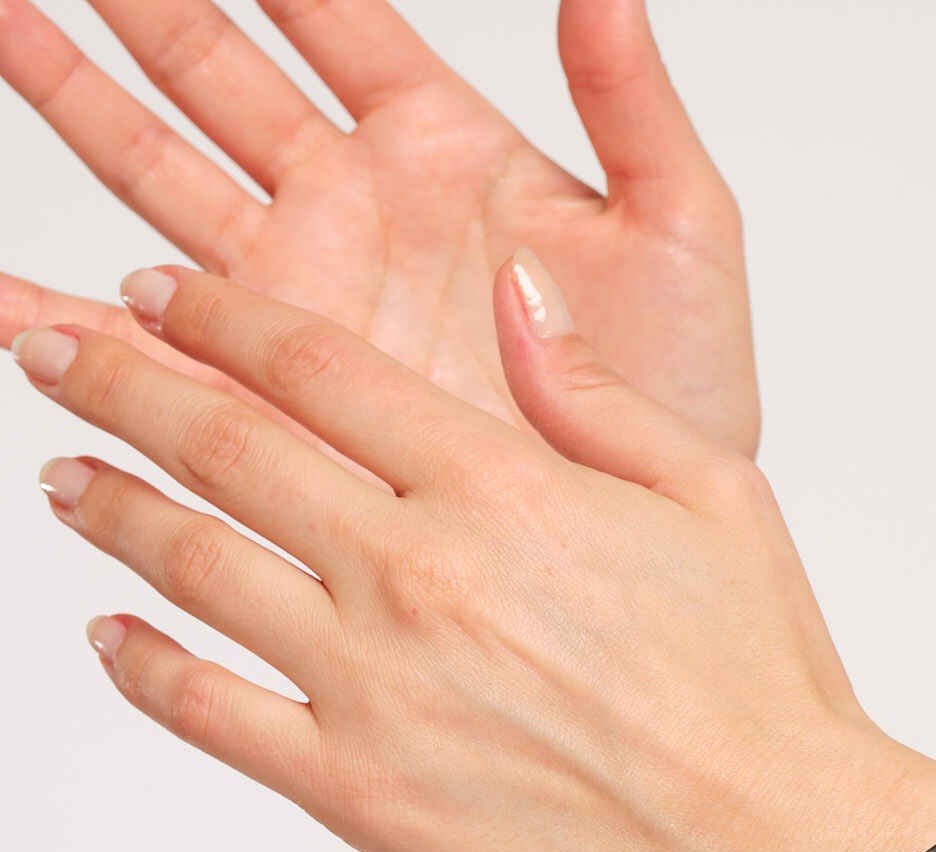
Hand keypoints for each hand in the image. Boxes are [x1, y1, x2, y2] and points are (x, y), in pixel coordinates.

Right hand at [0, 0, 757, 453]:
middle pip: (209, 76)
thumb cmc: (690, 389)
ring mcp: (309, 294)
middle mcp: (357, 207)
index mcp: (440, 144)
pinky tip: (15, 302)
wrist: (659, 538)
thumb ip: (632, 106)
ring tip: (5, 36)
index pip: (325, 13)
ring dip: (76, 108)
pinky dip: (77, 315)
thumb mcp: (681, 233)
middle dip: (131, 11)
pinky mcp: (281, 388)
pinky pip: (155, 341)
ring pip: (157, 179)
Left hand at [13, 258, 935, 851]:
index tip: (163, 294)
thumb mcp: (716, 502)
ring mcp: (375, 687)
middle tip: (51, 349)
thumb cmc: (766, 694)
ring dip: (110, 508)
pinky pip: (209, 714)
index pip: (314, 367)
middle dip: (118, 381)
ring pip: (195, 567)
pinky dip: (141, 664)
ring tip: (65, 479)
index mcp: (502, 486)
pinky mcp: (361, 796)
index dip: (220, 316)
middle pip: (223, 446)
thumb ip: (596, 394)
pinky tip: (109, 633)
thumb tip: (514, 292)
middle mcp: (416, 572)